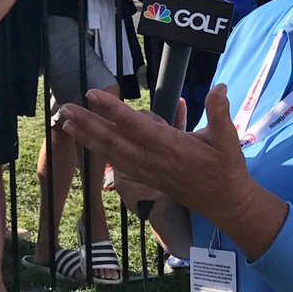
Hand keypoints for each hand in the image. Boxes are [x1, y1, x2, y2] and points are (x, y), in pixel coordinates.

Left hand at [56, 84, 285, 256]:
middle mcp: (152, 159)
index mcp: (169, 146)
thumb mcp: (227, 139)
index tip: (92, 94)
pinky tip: (88, 142)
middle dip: (87, 122)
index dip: (111, 108)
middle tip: (65, 108)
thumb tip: (220, 87)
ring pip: (111, 151)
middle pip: (113, 138)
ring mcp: (147, 170)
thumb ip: (219, 112)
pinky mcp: (147, 177)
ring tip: (66, 124)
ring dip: (87, 137)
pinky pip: (117, 162)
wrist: (226, 203)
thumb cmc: (227, 168)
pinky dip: (101, 150)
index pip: (133, 124)